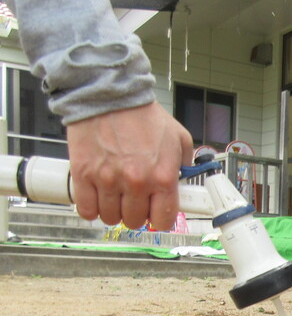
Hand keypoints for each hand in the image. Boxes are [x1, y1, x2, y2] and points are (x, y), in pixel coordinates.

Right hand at [67, 102, 193, 230]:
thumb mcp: (178, 137)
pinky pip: (86, 210)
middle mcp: (136, 183)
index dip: (160, 218)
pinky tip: (97, 198)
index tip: (156, 213)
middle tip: (134, 200)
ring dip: (114, 211)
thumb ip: (184, 162)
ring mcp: (108, 181)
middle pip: (135, 221)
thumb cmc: (142, 114)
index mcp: (163, 177)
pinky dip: (91, 209)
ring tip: (115, 196)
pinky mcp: (84, 175)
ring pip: (111, 218)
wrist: (109, 95)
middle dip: (136, 213)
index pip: (164, 219)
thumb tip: (183, 180)